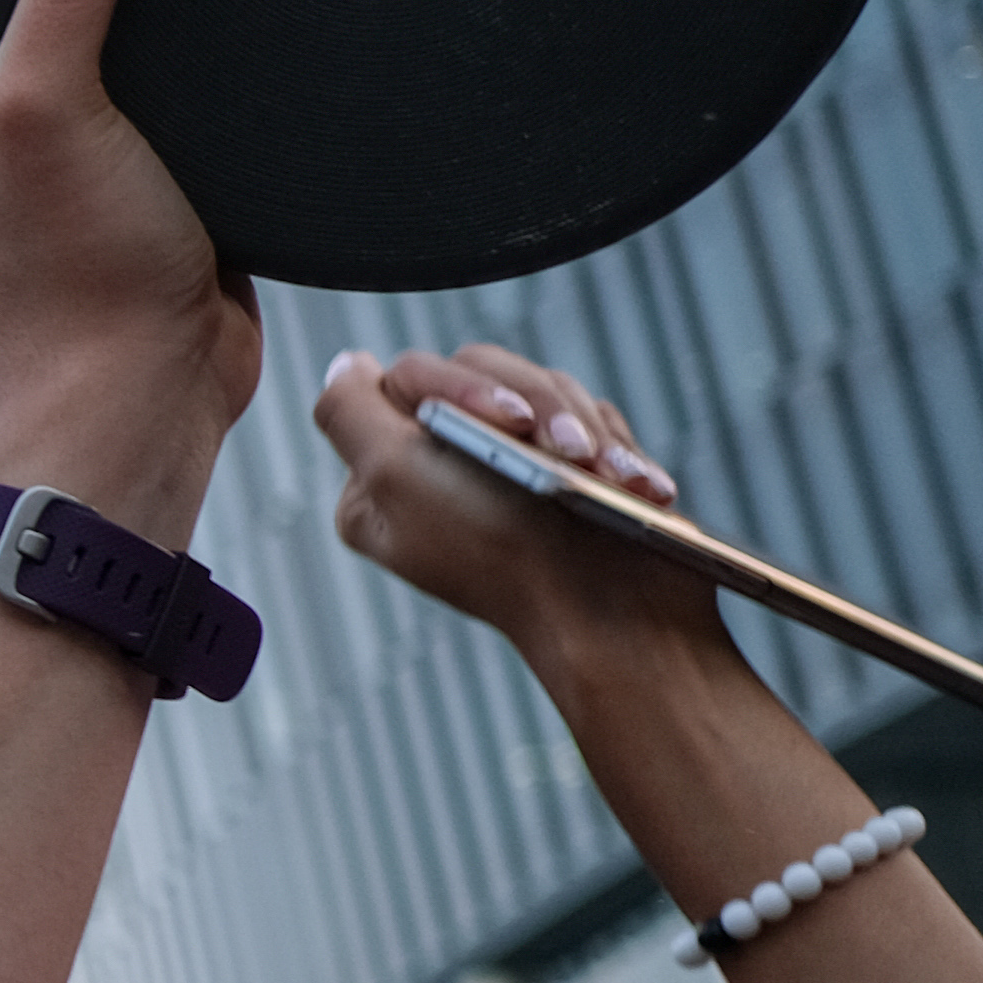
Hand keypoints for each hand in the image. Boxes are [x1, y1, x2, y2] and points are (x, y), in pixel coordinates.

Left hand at [308, 337, 723, 681]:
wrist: (613, 618)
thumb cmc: (501, 550)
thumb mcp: (393, 477)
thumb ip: (348, 412)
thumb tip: (345, 364)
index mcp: (383, 476)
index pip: (408, 380)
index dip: (463, 387)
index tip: (510, 422)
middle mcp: (439, 470)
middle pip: (484, 371)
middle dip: (540, 407)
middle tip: (571, 454)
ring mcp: (510, 469)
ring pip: (545, 391)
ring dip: (586, 432)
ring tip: (606, 477)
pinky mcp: (572, 476)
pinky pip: (592, 423)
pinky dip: (616, 451)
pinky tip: (638, 487)